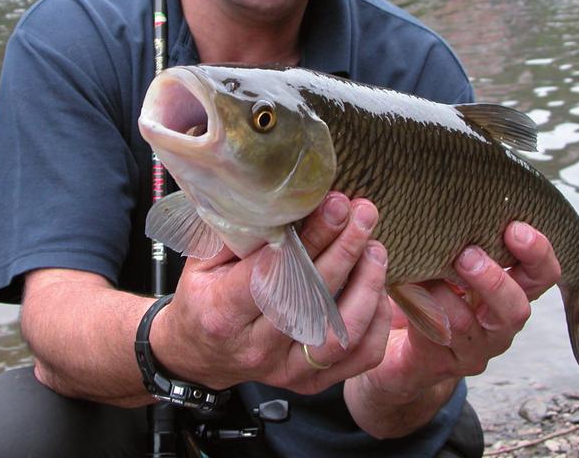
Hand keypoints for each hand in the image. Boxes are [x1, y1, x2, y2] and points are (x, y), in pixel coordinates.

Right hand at [151, 193, 392, 393]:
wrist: (198, 355)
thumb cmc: (202, 298)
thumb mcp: (202, 261)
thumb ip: (237, 234)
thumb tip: (280, 197)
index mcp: (223, 313)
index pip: (275, 273)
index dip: (311, 238)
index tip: (335, 204)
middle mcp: (256, 346)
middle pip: (312, 298)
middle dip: (345, 249)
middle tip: (363, 213)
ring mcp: (285, 369)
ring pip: (341, 333)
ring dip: (367, 286)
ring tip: (376, 248)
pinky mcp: (309, 381)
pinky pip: (358, 357)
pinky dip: (376, 323)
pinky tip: (380, 290)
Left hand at [344, 221, 560, 437]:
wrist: (399, 349)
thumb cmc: (429, 288)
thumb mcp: (449, 257)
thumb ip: (461, 232)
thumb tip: (453, 179)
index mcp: (509, 290)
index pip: (541, 274)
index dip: (537, 252)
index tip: (515, 227)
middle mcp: (498, 322)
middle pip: (518, 309)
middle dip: (494, 279)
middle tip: (467, 253)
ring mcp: (472, 348)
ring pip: (469, 325)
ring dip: (442, 293)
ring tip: (420, 271)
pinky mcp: (440, 362)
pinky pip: (433, 336)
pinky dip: (417, 308)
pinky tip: (401, 287)